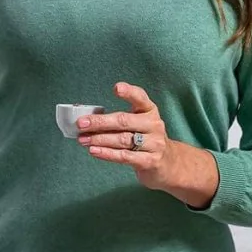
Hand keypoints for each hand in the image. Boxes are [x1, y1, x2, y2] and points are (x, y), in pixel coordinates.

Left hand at [77, 82, 219, 205]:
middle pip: (124, 121)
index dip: (129, 92)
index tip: (116, 88)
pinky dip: (107, 153)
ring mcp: (154, 144)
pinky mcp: (150, 161)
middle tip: (81, 123)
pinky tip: (94, 151)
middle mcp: (154, 125)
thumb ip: (120, 120)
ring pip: (122, 140)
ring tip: (82, 139)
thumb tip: (88, 121)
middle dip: (100, 122)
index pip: (140, 98)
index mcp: (150, 111)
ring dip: (99, 139)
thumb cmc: (146, 139)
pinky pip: (125, 156)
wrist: (169, 164)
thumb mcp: (140, 124)